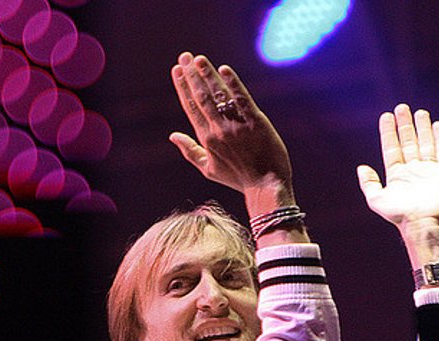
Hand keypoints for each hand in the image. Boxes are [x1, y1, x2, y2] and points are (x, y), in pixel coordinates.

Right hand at [169, 53, 291, 203]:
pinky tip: (224, 70)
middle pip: (201, 97)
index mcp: (206, 139)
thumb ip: (189, 150)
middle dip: (191, 75)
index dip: (183, 87)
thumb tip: (173, 136)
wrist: (266, 185)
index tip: (177, 70)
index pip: (191, 107)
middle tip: (184, 57)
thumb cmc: (237, 178)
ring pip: (218, 95)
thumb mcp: (208, 168)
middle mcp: (218, 130)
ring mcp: (237, 125)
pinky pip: (241, 99)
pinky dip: (232, 83)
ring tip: (199, 59)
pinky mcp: (255, 122)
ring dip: (207, 75)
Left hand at [357, 104, 438, 228]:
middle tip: (401, 107)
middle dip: (405, 125)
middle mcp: (413, 169)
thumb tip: (361, 167)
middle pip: (409, 142)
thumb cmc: (399, 214)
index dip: (389, 132)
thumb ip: (368, 182)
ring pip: (425, 143)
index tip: (386, 116)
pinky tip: (437, 125)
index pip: (392, 147)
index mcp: (396, 174)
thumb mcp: (376, 199)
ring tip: (419, 112)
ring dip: (422, 127)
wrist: (423, 221)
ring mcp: (429, 169)